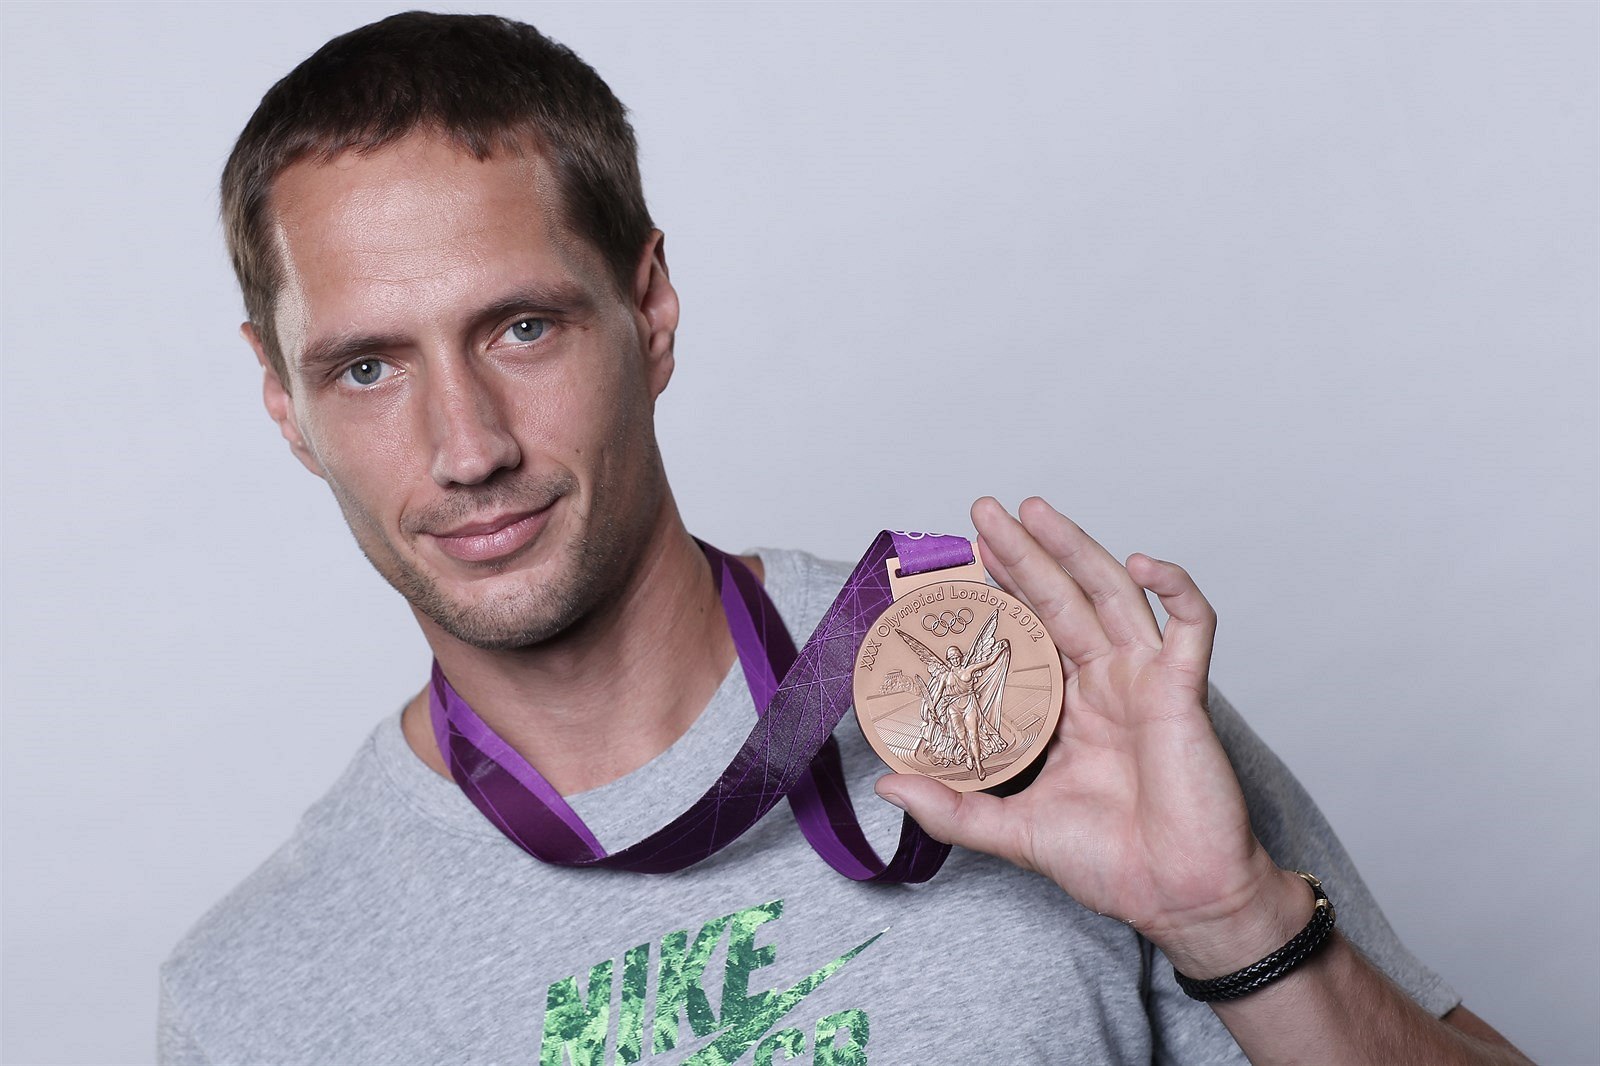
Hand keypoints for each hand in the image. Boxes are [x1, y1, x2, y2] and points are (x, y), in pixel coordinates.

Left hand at [876, 496, 1307, 975]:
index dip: (998, 597)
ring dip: (1075, 548)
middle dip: (1024, 552)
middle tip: (983, 513)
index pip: (1028, 633)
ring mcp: (1146, 681)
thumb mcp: (1011, 831)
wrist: (1176, 897)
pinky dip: (1176, 587)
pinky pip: (1192, 624)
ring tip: (1033, 511)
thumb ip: (951, 808)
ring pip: (1112, 593)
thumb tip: (887, 784)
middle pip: (1061, 597)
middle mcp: (1106, 683)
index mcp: (1069, 708)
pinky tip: (1143, 561)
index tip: (958, 567)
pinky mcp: (1185, 691)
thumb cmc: (1111, 865)